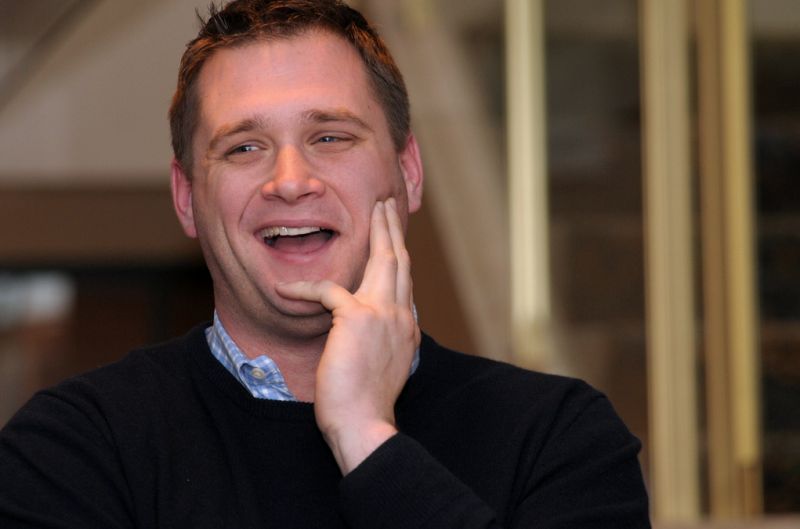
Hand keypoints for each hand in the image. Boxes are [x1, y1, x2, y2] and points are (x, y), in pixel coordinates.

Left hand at [275, 198, 419, 473]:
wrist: (364, 422)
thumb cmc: (365, 403)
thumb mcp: (382, 365)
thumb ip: (381, 340)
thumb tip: (368, 332)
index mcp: (406, 327)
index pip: (403, 282)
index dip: (398, 257)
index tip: (394, 239)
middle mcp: (401, 315)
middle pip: (399, 261)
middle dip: (393, 229)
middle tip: (387, 204)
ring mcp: (383, 314)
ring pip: (382, 259)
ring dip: (377, 230)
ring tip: (373, 209)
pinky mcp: (356, 318)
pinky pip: (327, 290)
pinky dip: (304, 287)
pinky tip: (284, 288)